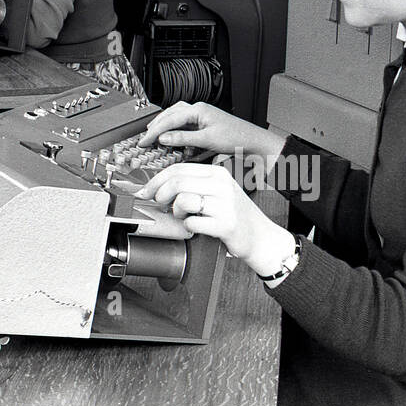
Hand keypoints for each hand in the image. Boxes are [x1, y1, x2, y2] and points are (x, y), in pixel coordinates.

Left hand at [136, 163, 294, 275]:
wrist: (260, 236)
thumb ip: (193, 185)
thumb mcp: (217, 192)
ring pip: (183, 200)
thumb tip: (158, 187)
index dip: (156, 181)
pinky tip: (196, 227)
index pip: (178, 169)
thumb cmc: (234, 215)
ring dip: (176, 212)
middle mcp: (222, 185)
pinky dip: (188, 227)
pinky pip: (192, 223)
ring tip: (184, 217)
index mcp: (217, 173)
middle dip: (161, 195)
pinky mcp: (225, 224)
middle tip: (162, 204)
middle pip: (177, 182)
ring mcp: (225, 204)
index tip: (145, 191)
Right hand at [137, 100, 285, 164]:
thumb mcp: (206, 140)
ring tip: (154, 134)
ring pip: (176, 117)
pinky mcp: (204, 124)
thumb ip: (183, 138)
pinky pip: (185, 124)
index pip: (170, 119)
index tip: (144, 140)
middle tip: (145, 138)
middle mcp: (198, 110)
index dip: (154, 131)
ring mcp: (201, 116)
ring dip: (165, 125)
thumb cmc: (236, 137)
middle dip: (156, 125)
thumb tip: (164, 138)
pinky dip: (175, 130)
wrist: (252, 141)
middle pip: (170, 114)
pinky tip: (172, 138)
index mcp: (198, 109)